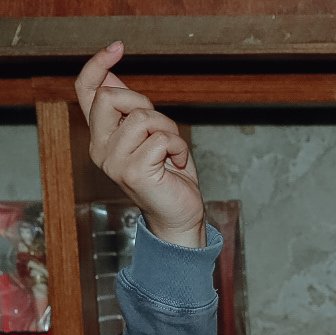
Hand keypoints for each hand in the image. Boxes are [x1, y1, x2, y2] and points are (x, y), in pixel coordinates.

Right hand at [74, 43, 204, 247]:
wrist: (180, 215)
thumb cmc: (169, 176)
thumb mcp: (150, 135)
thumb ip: (131, 109)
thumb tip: (111, 73)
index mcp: (101, 135)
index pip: (87, 91)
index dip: (97, 65)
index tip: (117, 47)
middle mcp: (100, 147)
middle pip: (112, 96)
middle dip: (145, 103)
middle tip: (162, 129)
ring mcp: (113, 161)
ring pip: (143, 117)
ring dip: (169, 130)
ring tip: (173, 152)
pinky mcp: (132, 171)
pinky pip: (161, 139)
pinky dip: (179, 148)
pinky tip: (178, 164)